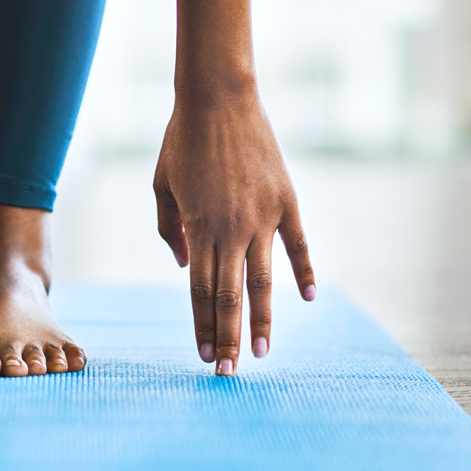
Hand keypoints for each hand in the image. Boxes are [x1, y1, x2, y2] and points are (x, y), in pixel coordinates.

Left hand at [153, 90, 313, 373]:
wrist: (219, 98)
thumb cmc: (183, 141)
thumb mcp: (162, 186)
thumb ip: (170, 230)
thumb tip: (184, 267)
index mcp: (198, 228)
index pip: (200, 291)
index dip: (201, 326)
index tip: (202, 355)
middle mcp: (232, 229)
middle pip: (229, 297)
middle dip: (227, 338)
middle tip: (227, 372)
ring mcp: (263, 216)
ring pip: (263, 281)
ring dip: (261, 320)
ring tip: (261, 352)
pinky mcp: (287, 200)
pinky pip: (299, 245)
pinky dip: (305, 273)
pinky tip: (308, 300)